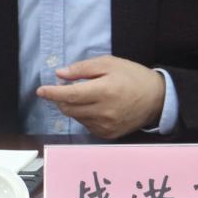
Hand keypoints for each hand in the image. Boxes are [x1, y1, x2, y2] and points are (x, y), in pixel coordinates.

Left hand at [36, 55, 165, 138]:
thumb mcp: (109, 63)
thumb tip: (60, 74)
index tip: (41, 90)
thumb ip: (83, 68)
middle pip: (69, 108)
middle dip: (61, 98)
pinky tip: (95, 106)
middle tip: (66, 86)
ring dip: (73, 106)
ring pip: (76, 117)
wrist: (156, 99)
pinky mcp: (108, 135)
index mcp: (104, 91)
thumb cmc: (132, 76)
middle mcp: (104, 112)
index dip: (52, 93)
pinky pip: (86, 125)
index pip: (70, 95)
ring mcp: (106, 126)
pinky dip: (84, 115)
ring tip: (87, 94)